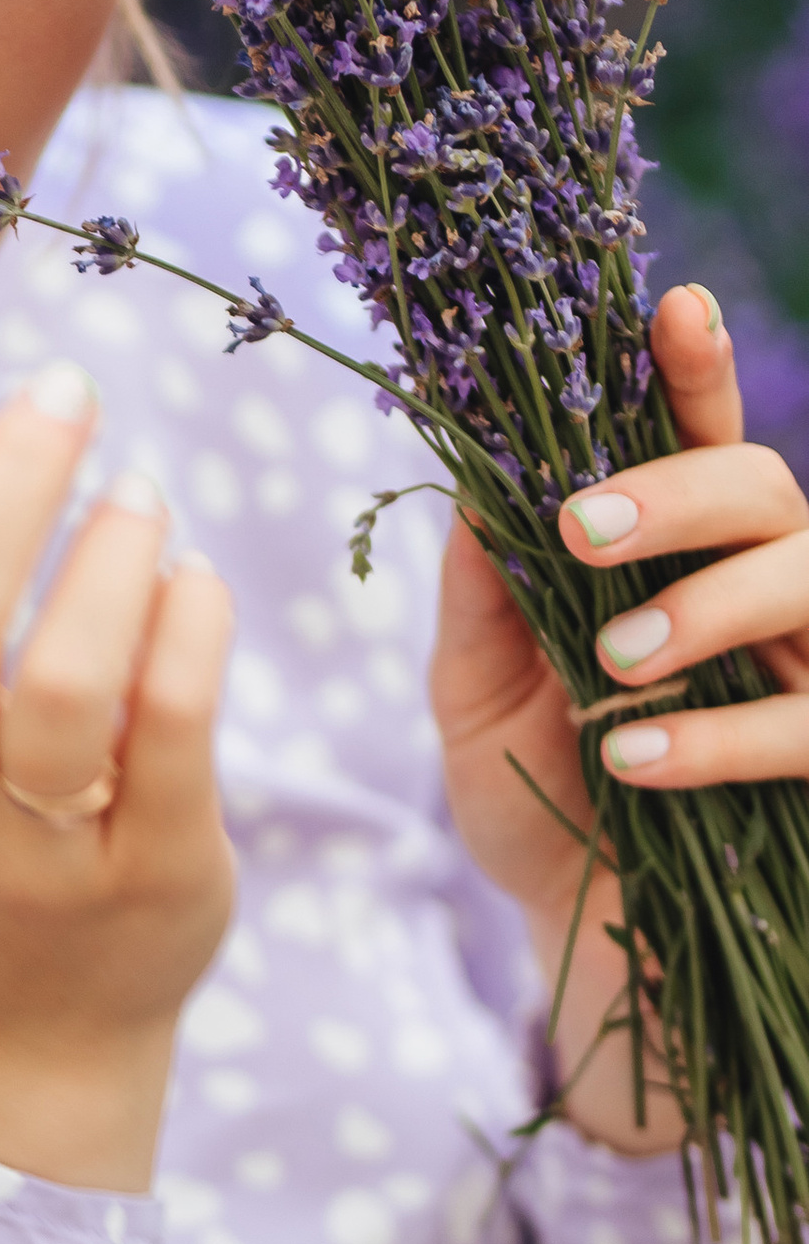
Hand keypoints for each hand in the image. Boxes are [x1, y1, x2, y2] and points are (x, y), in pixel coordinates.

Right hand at [0, 336, 236, 1189]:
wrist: (13, 1053)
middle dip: (11, 476)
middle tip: (68, 393)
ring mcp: (33, 856)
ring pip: (69, 680)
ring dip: (111, 554)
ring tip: (137, 493)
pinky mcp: (151, 882)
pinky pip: (176, 732)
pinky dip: (191, 628)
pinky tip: (194, 577)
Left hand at [430, 281, 808, 1147]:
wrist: (585, 939)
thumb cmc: (535, 798)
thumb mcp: (476, 695)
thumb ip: (481, 597)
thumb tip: (468, 483)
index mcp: (674, 549)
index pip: (697, 433)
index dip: (693, 365)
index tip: (671, 305)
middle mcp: (760, 588)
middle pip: (765, 484)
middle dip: (679, 490)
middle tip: (582, 530)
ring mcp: (805, 665)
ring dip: (710, 604)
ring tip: (615, 664)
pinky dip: (721, 736)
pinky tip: (635, 761)